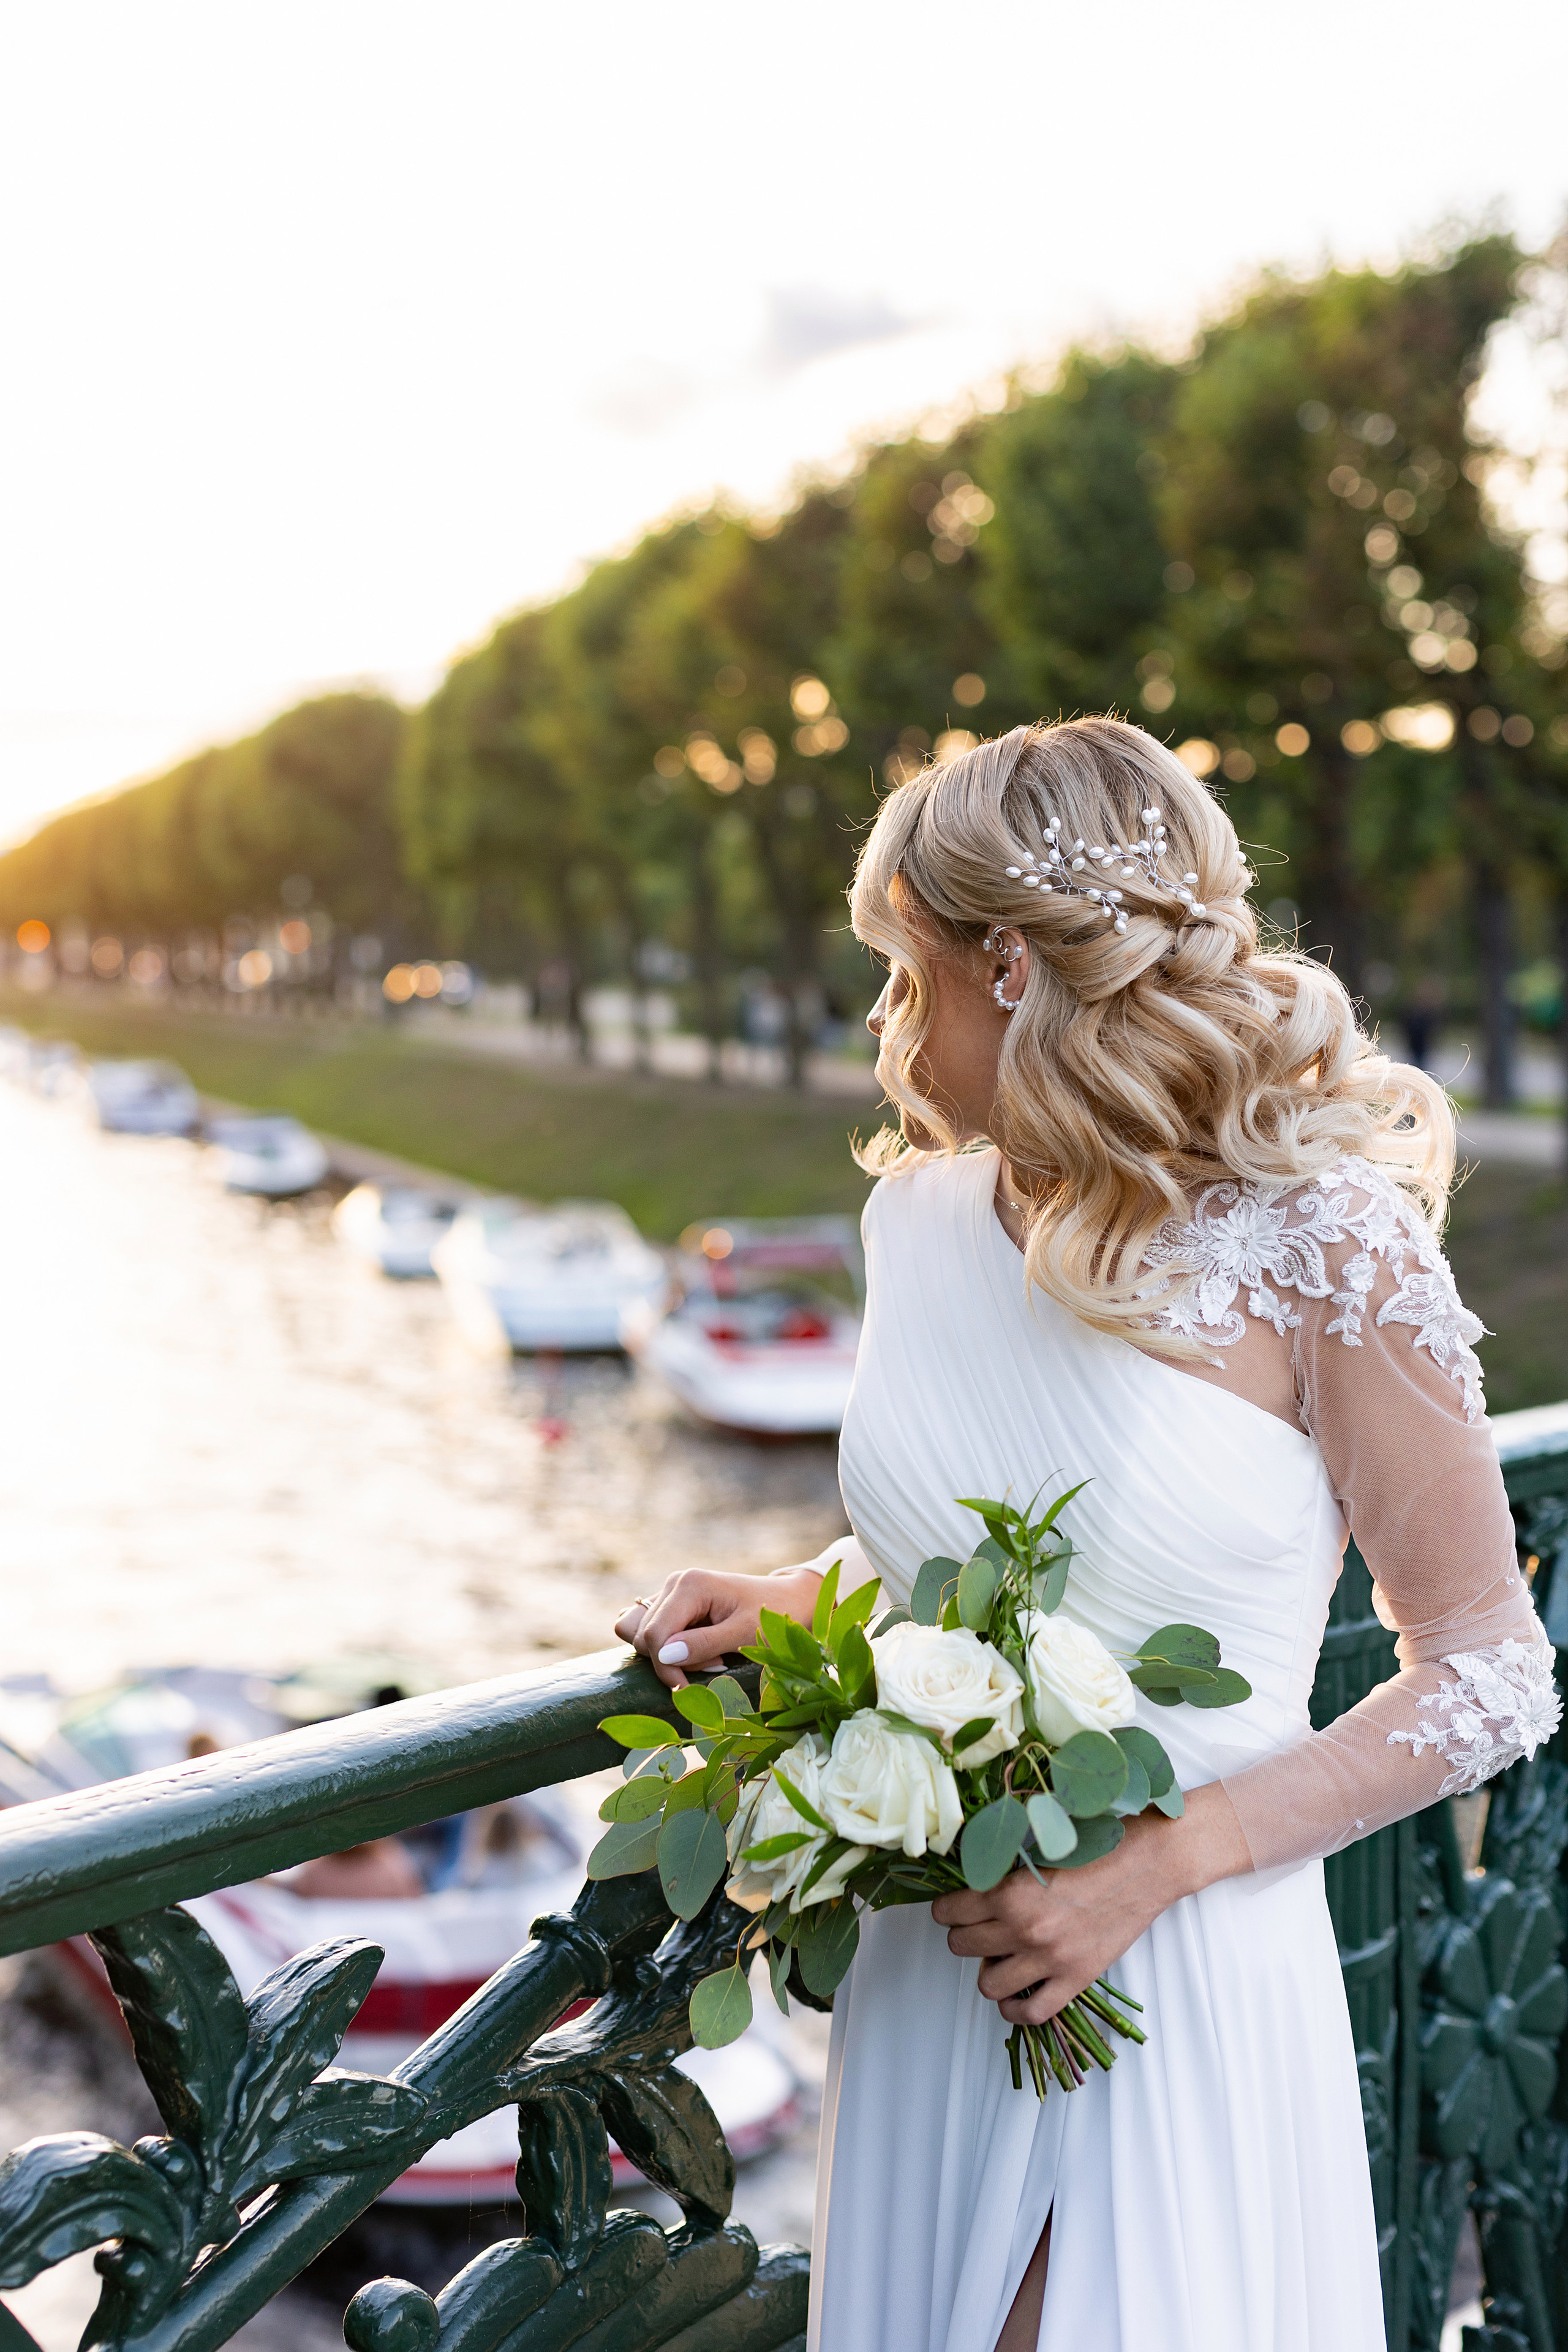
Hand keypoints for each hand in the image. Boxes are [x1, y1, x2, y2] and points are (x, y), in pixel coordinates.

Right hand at [613, 1562, 825, 1688]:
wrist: (786, 1599)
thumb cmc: (771, 1614)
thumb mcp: (744, 1633)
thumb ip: (704, 1644)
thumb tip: (664, 1657)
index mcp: (689, 1585)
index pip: (654, 1636)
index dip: (666, 1669)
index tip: (689, 1688)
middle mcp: (674, 1583)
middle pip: (644, 1638)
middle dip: (673, 1661)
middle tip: (714, 1663)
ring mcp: (670, 1592)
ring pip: (641, 1636)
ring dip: (667, 1655)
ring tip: (705, 1655)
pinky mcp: (671, 1604)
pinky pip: (648, 1631)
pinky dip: (665, 1647)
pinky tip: (694, 1648)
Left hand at [931, 1783, 1250, 2021]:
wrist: (1147, 1865)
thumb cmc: (1096, 1847)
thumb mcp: (1038, 1849)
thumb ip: (1002, 1869)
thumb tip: (967, 1882)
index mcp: (1009, 1890)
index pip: (949, 1912)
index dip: (948, 1909)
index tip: (956, 1907)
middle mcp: (1024, 1928)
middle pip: (961, 1946)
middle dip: (965, 1935)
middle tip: (981, 1926)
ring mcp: (1050, 1959)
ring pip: (987, 1985)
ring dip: (988, 1970)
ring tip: (1000, 1955)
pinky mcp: (1076, 1980)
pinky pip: (1030, 2013)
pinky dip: (1015, 2009)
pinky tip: (1017, 1993)